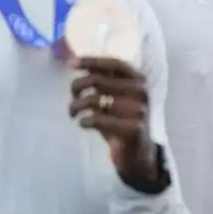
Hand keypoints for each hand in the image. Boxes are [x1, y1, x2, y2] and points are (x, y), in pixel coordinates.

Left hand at [69, 57, 159, 187]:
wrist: (138, 152)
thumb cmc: (122, 121)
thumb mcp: (114, 97)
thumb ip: (102, 80)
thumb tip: (75, 61)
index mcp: (139, 80)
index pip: (113, 64)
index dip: (91, 61)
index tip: (71, 64)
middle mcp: (141, 92)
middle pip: (97, 80)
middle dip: (77, 87)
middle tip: (72, 97)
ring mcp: (138, 110)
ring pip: (93, 99)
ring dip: (76, 106)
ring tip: (73, 113)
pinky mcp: (132, 128)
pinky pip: (97, 119)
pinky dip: (84, 121)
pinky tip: (83, 123)